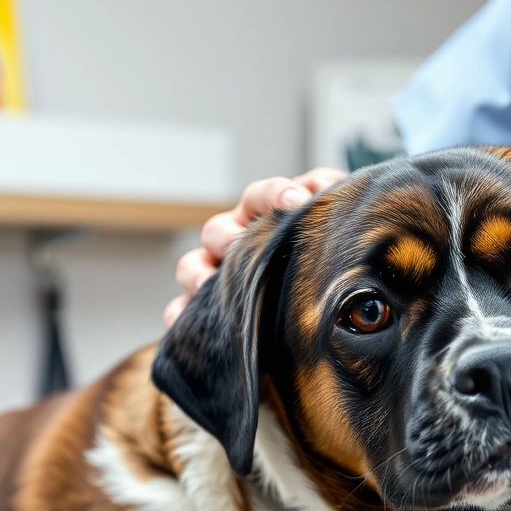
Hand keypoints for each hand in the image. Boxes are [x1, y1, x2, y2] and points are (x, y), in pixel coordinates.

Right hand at [163, 167, 346, 325]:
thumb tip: (330, 189)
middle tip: (242, 247)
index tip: (297, 201)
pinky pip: (182, 311)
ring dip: (196, 274)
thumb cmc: (318, 256)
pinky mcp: (207, 309)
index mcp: (261, 216)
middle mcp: (233, 241)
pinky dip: (180, 314)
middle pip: (216, 230)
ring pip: (191, 266)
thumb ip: (329, 202)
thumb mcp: (330, 227)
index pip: (261, 197)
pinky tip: (183, 321)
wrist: (317, 311)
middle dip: (229, 238)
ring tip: (206, 286)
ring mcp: (215, 274)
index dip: (276, 195)